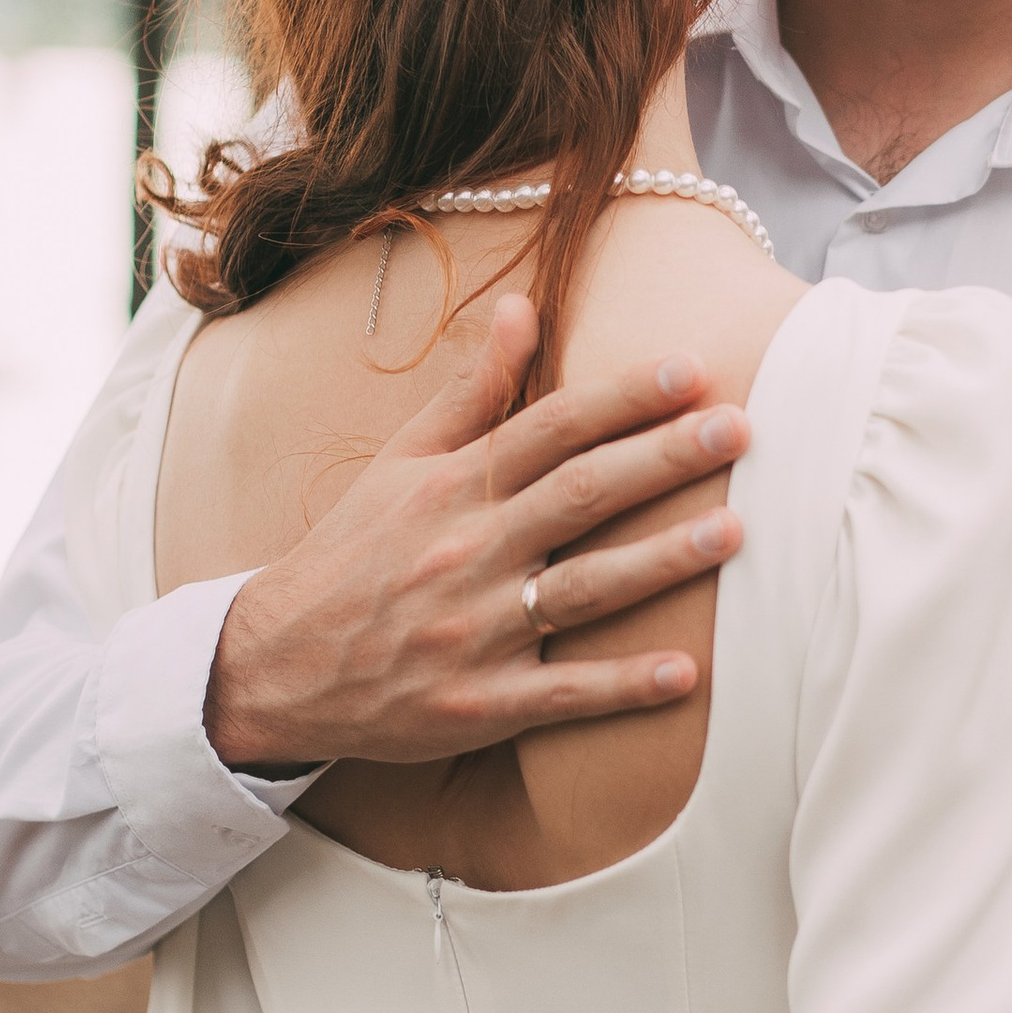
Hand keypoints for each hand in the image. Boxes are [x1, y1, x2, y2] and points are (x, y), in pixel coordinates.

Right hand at [205, 292, 754, 772]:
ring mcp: (474, 632)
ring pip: (583, 590)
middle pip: (579, 494)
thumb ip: (470, 391)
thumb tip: (523, 306)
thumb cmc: (352, 554)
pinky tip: (685, 674)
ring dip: (661, 561)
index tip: (694, 370)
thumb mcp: (399, 463)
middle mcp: (467, 551)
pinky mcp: (479, 706)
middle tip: (741, 429)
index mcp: (451, 487)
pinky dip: (622, 687)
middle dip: (663, 459)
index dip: (624, 397)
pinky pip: (561, 695)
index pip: (551, 426)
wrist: (271, 665)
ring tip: (735, 532)